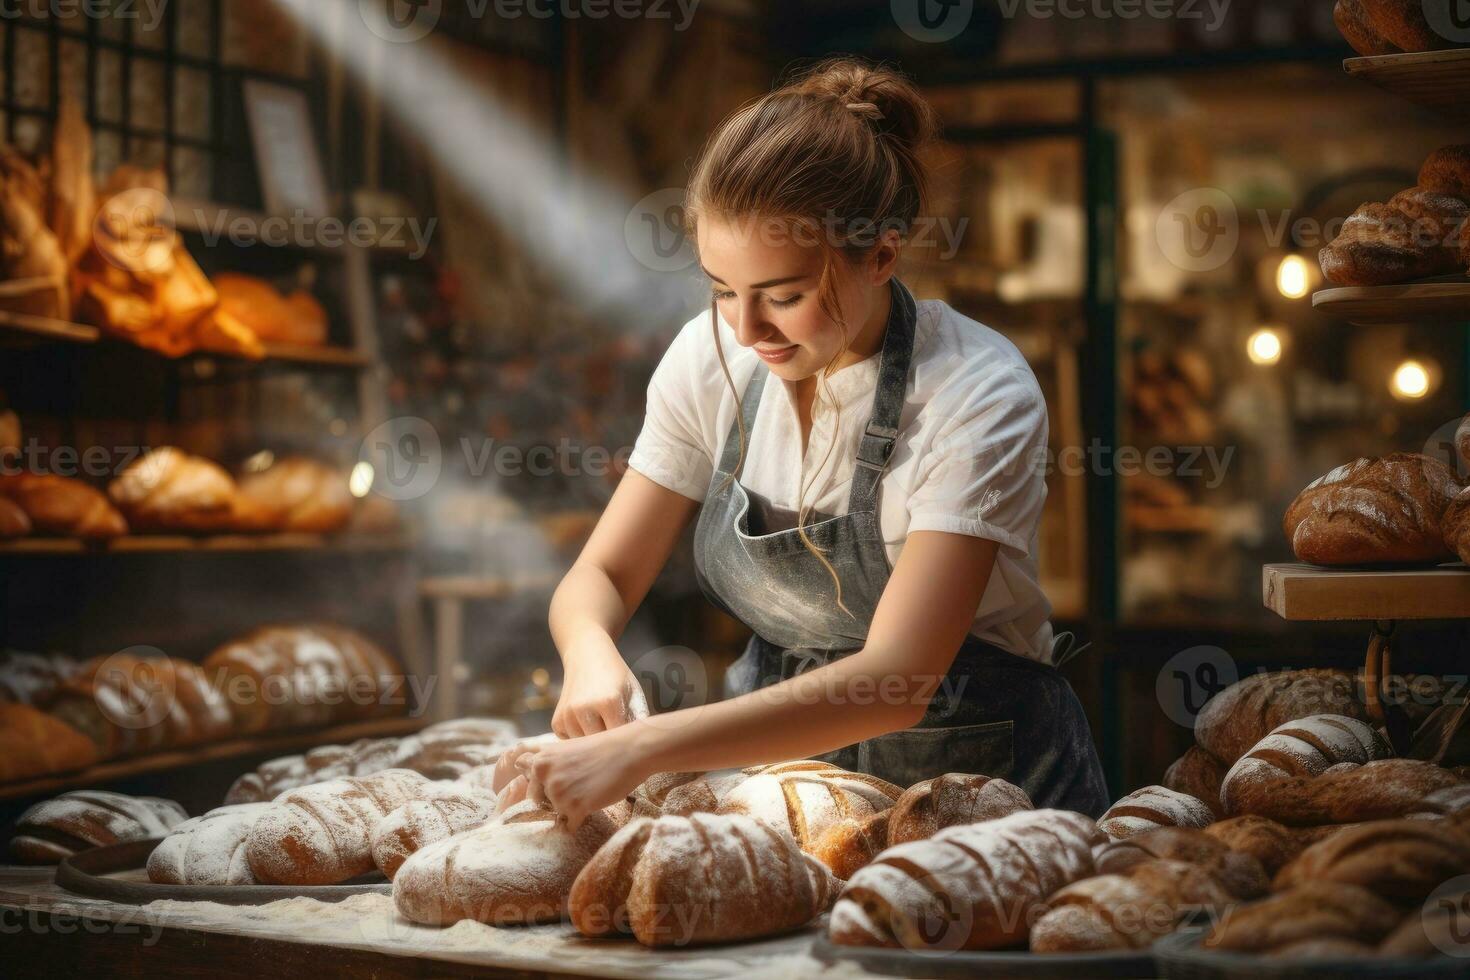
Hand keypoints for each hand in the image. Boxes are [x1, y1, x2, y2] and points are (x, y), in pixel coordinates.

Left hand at [514, 725, 648, 829]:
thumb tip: (519, 765)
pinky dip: (580, 820)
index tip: (552, 784)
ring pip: (557, 813)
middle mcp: (544, 777)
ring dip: (571, 808)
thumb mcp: (564, 749)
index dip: (539, 787)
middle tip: (580, 784)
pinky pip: (569, 825)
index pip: (527, 785)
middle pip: (542, 802)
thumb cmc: (601, 749)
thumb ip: (544, 761)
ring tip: (590, 789)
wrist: (630, 750)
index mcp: (540, 761)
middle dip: (557, 798)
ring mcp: (559, 793)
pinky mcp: (575, 807)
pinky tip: (593, 802)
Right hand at [552, 632, 648, 737]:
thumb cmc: (616, 676)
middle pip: (602, 747)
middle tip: (619, 741)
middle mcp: (584, 709)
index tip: (634, 744)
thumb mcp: (633, 692)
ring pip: (586, 747)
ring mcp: (568, 716)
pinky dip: (580, 739)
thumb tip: (645, 746)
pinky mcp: (557, 721)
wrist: (586, 655)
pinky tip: (587, 723)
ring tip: (603, 727)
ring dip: (594, 743)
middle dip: (611, 746)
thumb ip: (640, 720)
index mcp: (609, 702)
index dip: (628, 743)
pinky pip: (572, 743)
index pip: (621, 739)